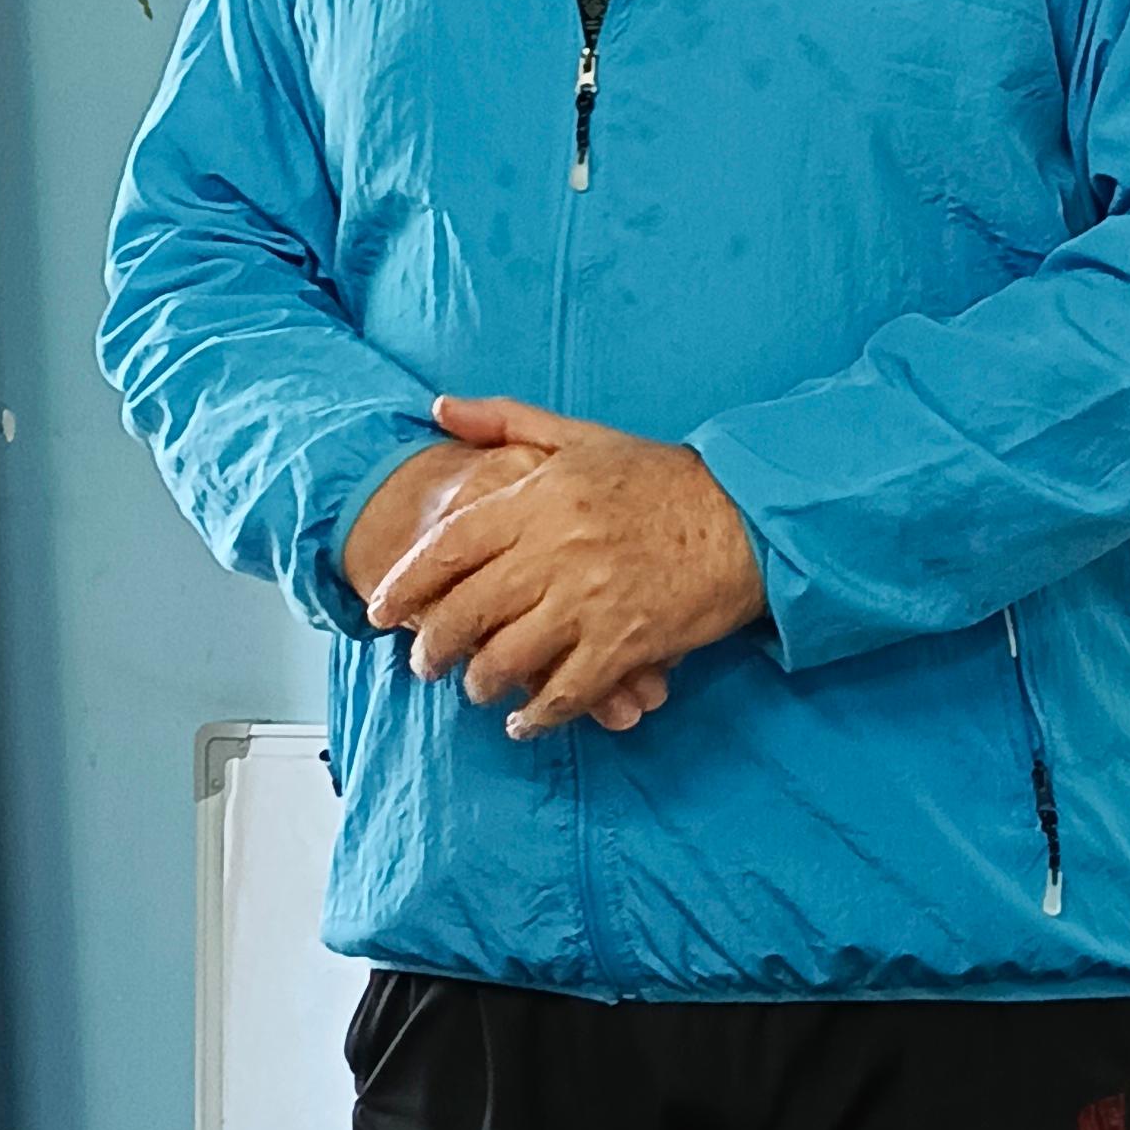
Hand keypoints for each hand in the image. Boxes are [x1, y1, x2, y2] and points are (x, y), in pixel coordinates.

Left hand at [371, 393, 765, 739]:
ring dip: (480, 682)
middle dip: (433, 646)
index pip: (450, 546)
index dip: (408, 584)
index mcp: (541, 497)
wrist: (747, 517)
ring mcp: (591, 601)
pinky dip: (537, 715)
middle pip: (467, 610)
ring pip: (507, 658)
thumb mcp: (581, 437)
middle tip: (423, 663)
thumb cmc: (661, 478)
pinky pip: (565, 693)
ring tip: (475, 687)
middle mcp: (557, 551)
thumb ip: (506, 422)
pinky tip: (523, 721)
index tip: (381, 611)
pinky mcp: (626, 644)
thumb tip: (440, 409)